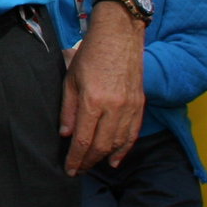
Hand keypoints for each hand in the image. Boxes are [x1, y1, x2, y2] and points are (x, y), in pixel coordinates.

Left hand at [59, 1, 145, 173]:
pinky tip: (116, 159)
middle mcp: (114, 108)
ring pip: (118, 143)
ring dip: (105, 158)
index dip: (75, 158)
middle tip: (78, 170)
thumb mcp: (71, 79)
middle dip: (88, 162)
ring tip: (93, 166)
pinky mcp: (140, 104)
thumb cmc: (90, 54)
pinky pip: (133, 134)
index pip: (82, 140)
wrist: (119, 35)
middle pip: (101, 146)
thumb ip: (68, 108)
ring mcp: (130, 107)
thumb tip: (66, 135)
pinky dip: (125, 149)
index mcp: (93, 101)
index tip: (69, 170)